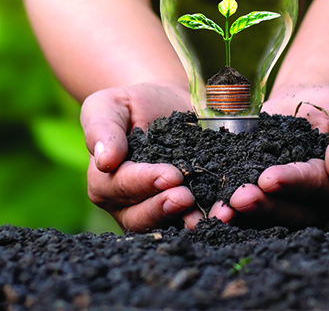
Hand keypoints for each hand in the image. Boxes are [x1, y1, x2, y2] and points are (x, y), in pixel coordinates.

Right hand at [81, 82, 202, 230]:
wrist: (167, 104)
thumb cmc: (132, 105)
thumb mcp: (108, 105)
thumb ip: (101, 129)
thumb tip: (104, 160)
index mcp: (106, 182)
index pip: (121, 186)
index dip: (144, 182)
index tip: (169, 174)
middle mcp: (129, 205)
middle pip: (141, 216)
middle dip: (164, 208)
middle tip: (186, 197)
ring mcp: (159, 210)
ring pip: (169, 224)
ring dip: (189, 221)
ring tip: (208, 214)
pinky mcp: (188, 209)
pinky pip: (196, 217)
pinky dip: (211, 216)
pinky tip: (227, 211)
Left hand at [209, 83, 328, 227]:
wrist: (308, 104)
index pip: (316, 186)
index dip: (293, 182)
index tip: (269, 178)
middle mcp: (317, 205)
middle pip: (292, 211)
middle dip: (264, 204)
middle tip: (239, 197)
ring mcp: (291, 208)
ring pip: (269, 219)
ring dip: (244, 216)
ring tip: (222, 210)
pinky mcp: (267, 203)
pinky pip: (250, 214)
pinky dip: (232, 212)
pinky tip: (212, 209)